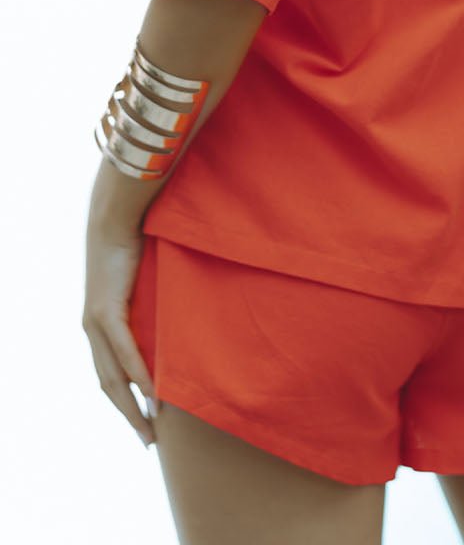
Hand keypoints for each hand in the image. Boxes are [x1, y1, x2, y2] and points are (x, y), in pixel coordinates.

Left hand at [82, 218, 157, 449]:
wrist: (116, 217)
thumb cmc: (133, 243)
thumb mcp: (143, 284)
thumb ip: (151, 305)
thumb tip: (176, 318)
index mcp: (98, 324)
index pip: (110, 374)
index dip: (125, 402)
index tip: (144, 423)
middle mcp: (92, 329)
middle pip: (109, 385)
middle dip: (129, 415)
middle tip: (149, 440)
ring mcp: (96, 322)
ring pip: (114, 377)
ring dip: (133, 405)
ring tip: (153, 427)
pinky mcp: (105, 312)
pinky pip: (124, 352)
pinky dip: (139, 375)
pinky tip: (154, 393)